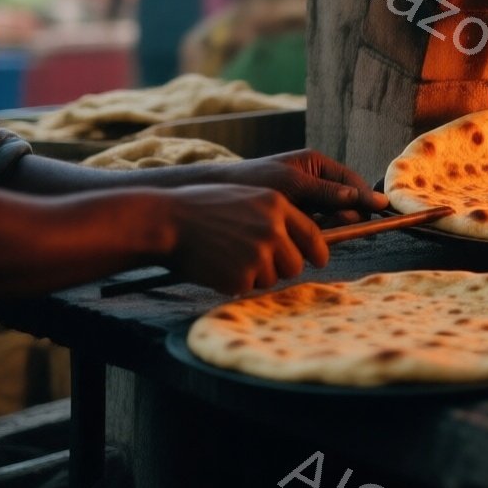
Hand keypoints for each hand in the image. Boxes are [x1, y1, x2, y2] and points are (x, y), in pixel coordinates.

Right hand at [163, 184, 327, 294]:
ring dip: (256, 275)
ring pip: (273, 279)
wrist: (168, 222)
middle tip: (255, 261)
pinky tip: (217, 266)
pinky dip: (236, 283)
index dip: (318, 251)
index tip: (318, 260)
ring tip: (228, 257)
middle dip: (281, 267)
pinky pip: (249, 289)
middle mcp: (273, 229)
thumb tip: (298, 242)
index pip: (313, 235)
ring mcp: (258, 254)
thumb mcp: (245, 197)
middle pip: (296, 264)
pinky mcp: (241, 277)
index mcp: (276, 205)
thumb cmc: (202, 208)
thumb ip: (274, 216)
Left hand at [216, 150, 388, 226]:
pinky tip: (306, 240)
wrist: (218, 195)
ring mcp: (307, 200)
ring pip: (332, 218)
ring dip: (330, 228)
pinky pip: (317, 227)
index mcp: (317, 165)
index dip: (366, 197)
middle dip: (345, 217)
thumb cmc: (253, 182)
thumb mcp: (291, 184)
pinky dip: (316, 234)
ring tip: (315, 234)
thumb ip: (326, 192)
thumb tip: (364, 199)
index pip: (351, 182)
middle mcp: (315, 181)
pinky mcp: (296, 217)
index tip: (380, 212)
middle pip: (346, 202)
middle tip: (333, 228)